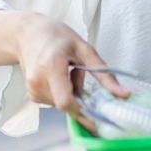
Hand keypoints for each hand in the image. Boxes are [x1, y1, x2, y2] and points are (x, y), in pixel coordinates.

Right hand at [13, 13, 128, 132]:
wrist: (27, 34)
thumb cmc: (56, 36)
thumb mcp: (84, 48)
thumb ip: (104, 73)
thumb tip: (123, 95)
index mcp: (52, 65)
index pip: (65, 101)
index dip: (84, 111)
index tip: (100, 115)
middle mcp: (39, 81)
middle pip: (68, 105)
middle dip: (82, 98)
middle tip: (81, 76)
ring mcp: (33, 89)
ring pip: (63, 106)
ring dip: (73, 95)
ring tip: (68, 72)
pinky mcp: (32, 95)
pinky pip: (56, 103)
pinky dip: (63, 95)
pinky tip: (60, 78)